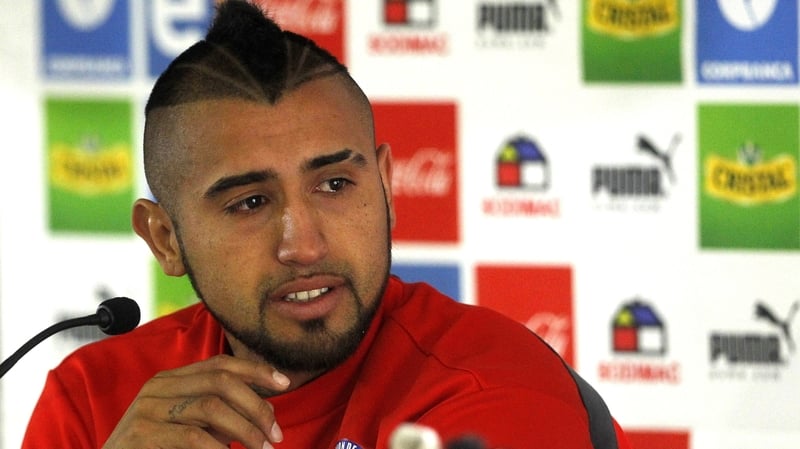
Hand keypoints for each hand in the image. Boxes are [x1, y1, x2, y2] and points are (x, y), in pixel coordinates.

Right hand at [102, 354, 290, 448]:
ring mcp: (147, 409)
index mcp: (171, 380)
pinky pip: (193, 436)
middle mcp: (158, 387)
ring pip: (211, 407)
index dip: (256, 370)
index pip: (221, 364)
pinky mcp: (141, 434)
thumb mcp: (192, 427)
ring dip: (246, 430)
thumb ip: (222, 415)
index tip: (285, 383)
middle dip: (256, 406)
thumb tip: (268, 413)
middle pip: (221, 381)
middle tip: (277, 434)